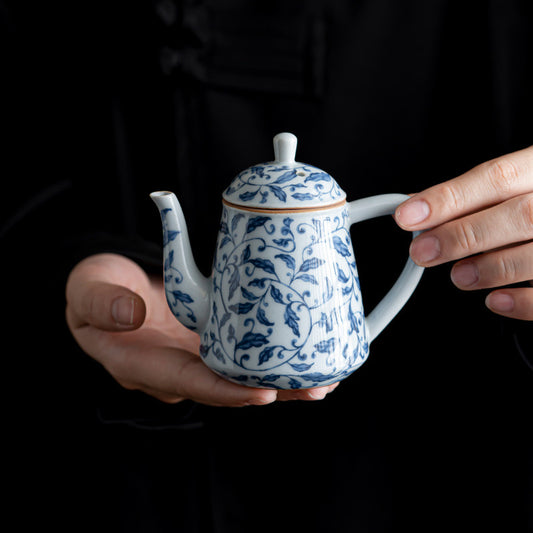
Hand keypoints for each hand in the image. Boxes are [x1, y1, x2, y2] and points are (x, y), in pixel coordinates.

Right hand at [65, 253, 337, 404]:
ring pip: (243, 373)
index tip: (264, 394)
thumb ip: (100, 301)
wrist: (111, 288)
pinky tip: (309, 352)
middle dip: (272, 391)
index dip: (227, 392)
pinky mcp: (211, 338)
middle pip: (228, 386)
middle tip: (315, 388)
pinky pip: (243, 353)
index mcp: (146, 365)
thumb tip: (131, 313)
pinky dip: (274, 356)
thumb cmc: (96, 291)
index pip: (190, 383)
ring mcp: (197, 355)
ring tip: (326, 378)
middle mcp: (178, 368)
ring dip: (283, 379)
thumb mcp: (87, 291)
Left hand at [395, 146, 532, 320]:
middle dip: (462, 235)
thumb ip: (474, 195)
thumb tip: (419, 209)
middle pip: (518, 215)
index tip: (408, 215)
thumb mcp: (517, 180)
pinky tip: (495, 300)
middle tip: (422, 251)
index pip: (497, 178)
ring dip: (490, 268)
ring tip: (459, 276)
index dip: (448, 197)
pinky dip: (523, 302)